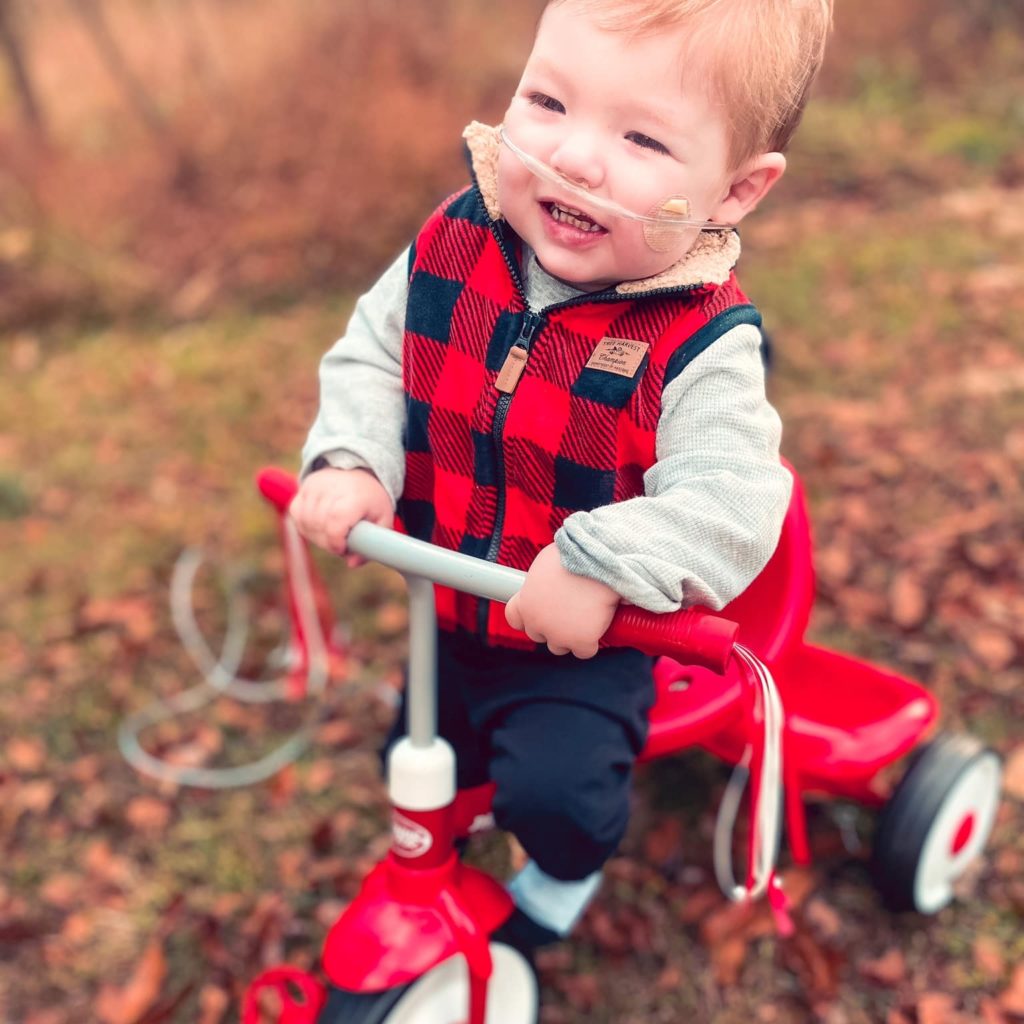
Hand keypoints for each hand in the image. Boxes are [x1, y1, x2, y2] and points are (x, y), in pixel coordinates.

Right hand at [289, 467, 392, 565]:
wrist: (358, 469)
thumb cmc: (371, 499)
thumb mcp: (382, 519)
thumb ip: (373, 544)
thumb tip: (351, 564)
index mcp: (354, 496)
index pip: (335, 523)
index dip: (336, 543)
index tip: (343, 548)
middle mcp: (331, 488)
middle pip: (320, 527)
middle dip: (329, 543)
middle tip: (341, 543)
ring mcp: (314, 488)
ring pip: (307, 524)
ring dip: (318, 537)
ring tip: (333, 534)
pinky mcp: (302, 490)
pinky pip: (298, 517)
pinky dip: (307, 527)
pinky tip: (320, 527)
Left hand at [504, 544, 619, 657]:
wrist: (599, 559)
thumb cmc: (576, 553)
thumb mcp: (548, 562)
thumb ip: (543, 579)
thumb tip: (552, 583)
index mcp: (525, 601)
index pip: (515, 618)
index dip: (526, 615)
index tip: (539, 608)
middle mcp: (537, 622)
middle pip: (538, 634)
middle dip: (551, 624)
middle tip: (569, 608)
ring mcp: (559, 635)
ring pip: (559, 646)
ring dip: (569, 636)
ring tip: (584, 617)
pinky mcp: (582, 641)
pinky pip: (584, 651)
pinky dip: (591, 642)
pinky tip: (597, 626)